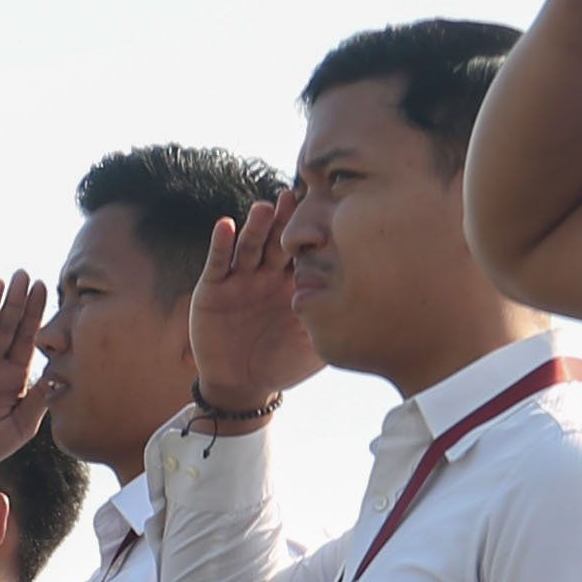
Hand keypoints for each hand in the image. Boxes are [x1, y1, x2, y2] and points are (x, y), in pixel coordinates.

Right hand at [187, 202, 319, 422]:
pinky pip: (218, 262)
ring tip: (265, 208)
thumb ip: (332, 324)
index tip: (327, 212)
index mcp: (294, 284)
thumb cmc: (282, 364)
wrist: (243, 384)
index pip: (305, 252)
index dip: (313, 235)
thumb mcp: (313, 346)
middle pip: (278, 242)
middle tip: (295, 197)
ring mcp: (240, 278)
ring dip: (257, 227)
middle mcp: (268, 274)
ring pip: (250, 246)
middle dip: (285, 221)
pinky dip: (221, 243)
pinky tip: (226, 224)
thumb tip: (367, 311)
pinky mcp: (213, 287)